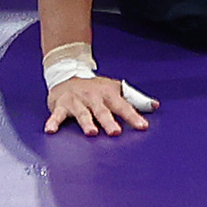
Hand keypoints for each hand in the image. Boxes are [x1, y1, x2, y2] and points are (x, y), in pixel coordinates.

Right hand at [44, 71, 158, 135]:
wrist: (68, 74)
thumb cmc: (95, 88)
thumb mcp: (115, 90)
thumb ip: (133, 99)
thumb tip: (155, 106)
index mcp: (109, 94)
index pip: (124, 106)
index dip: (133, 116)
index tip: (143, 126)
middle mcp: (93, 97)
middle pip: (102, 111)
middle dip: (109, 121)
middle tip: (116, 132)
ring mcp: (76, 101)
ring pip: (82, 113)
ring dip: (86, 123)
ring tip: (91, 133)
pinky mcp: (60, 105)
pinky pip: (57, 115)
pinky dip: (53, 122)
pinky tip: (51, 130)